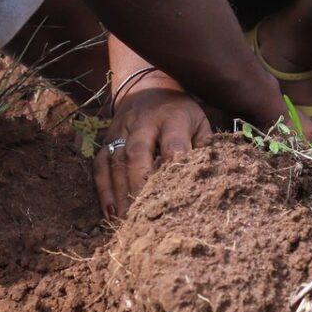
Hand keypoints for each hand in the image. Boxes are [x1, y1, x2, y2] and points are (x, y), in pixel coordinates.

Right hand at [90, 87, 210, 218]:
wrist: (149, 87)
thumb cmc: (181, 114)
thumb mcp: (199, 123)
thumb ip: (203, 149)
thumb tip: (212, 180)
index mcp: (172, 118)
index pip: (172, 144)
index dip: (173, 169)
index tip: (178, 196)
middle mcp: (143, 122)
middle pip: (137, 153)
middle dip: (140, 185)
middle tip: (146, 216)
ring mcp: (121, 131)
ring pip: (116, 163)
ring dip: (121, 195)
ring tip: (129, 224)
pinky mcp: (106, 140)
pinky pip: (100, 166)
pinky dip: (103, 190)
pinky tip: (111, 214)